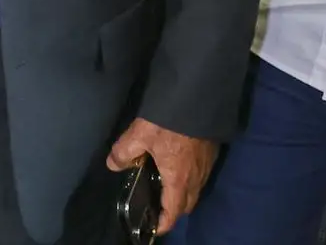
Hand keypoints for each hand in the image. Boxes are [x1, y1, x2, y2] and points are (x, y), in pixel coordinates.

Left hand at [108, 118, 217, 234]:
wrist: (198, 97)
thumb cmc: (168, 121)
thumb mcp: (138, 135)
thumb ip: (124, 152)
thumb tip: (113, 164)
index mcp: (178, 179)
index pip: (173, 212)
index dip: (164, 223)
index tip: (155, 227)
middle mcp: (195, 177)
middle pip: (187, 204)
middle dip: (174, 210)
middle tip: (159, 205)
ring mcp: (206, 165)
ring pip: (196, 189)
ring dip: (183, 193)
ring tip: (167, 185)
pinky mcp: (211, 152)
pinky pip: (201, 175)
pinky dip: (191, 178)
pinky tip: (179, 164)